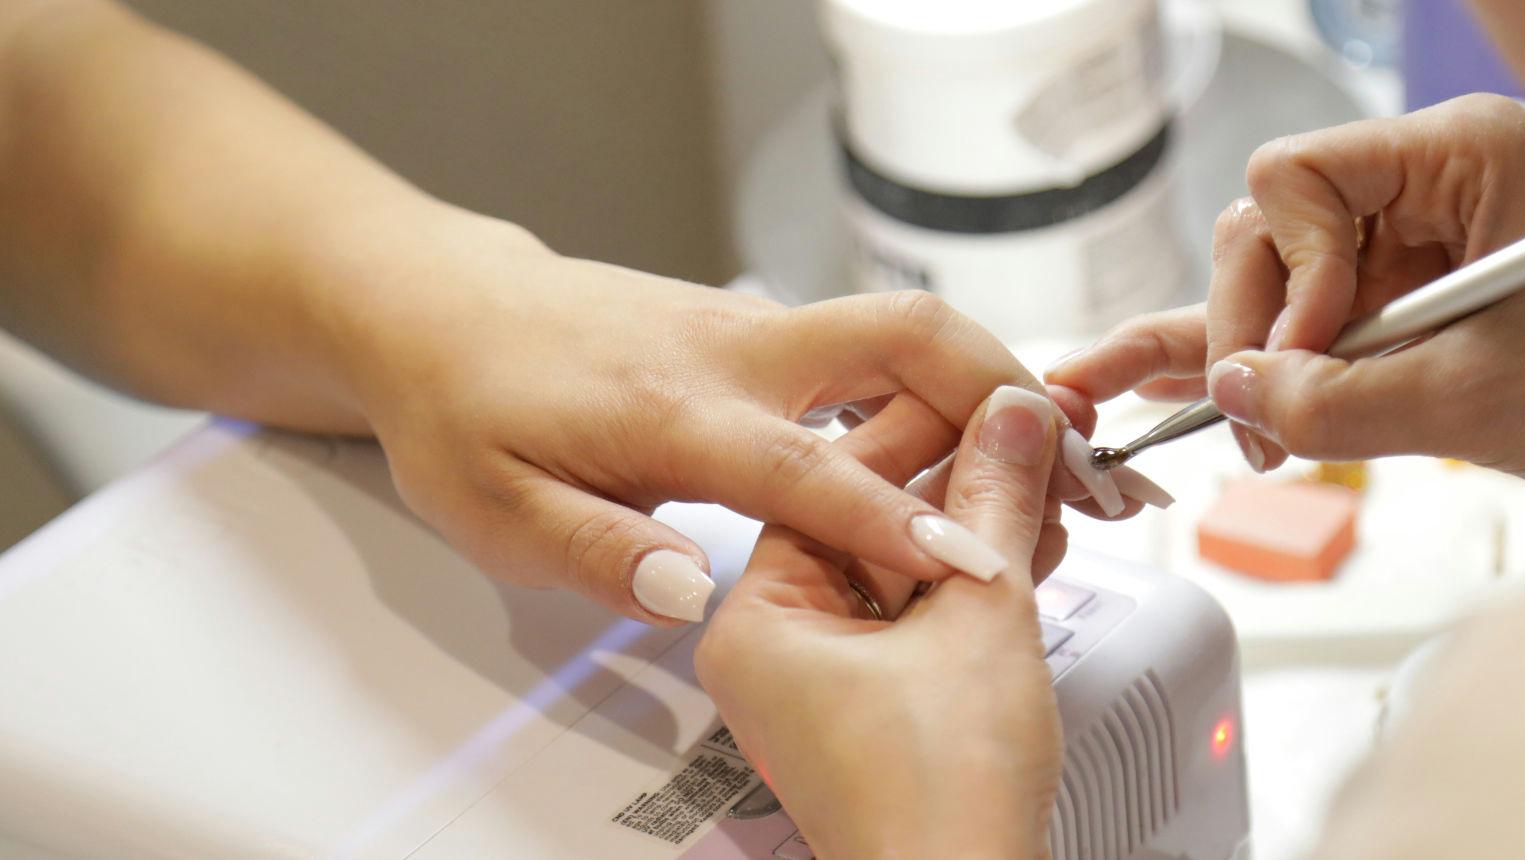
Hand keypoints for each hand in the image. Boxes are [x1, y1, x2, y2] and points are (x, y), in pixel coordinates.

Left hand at [334, 230, 1132, 624]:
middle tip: (1078, 465)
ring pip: (906, 330)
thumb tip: (696, 591)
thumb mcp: (495, 509)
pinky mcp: (766, 332)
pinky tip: (975, 443)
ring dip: (991, 384)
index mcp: (674, 409)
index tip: (975, 563)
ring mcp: (759, 330)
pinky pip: (880, 347)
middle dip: (1002, 389)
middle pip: (903, 335)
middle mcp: (735, 353)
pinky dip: (947, 386)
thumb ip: (598, 552)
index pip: (809, 468)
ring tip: (1058, 464)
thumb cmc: (468, 409)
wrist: (445, 309)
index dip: (896, 521)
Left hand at [696, 385, 1065, 859]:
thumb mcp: (980, 613)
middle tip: (1027, 438)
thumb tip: (1011, 418)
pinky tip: (1029, 546)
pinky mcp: (871, 710)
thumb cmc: (937, 800)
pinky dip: (971, 584)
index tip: (987, 397)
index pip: (831, 479)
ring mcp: (822, 683)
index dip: (925, 427)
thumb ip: (994, 500)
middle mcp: (775, 648)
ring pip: (900, 568)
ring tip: (1045, 488)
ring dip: (976, 530)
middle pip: (867, 519)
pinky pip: (916, 616)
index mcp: (757, 618)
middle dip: (959, 482)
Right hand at [1048, 95, 1524, 501]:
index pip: (1297, 176)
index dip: (1284, 269)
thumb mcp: (1466, 404)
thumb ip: (1333, 400)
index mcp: (1463, 153)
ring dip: (1259, 359)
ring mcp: (1414, 235)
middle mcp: (1429, 177)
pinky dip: (1267, 359)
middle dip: (1257, 327)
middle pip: (1273, 227)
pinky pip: (1312, 318)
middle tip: (1259, 420)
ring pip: (1279, 278)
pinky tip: (1188, 386)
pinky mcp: (1408, 293)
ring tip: (1252, 437)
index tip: (1307, 350)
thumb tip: (1231, 391)